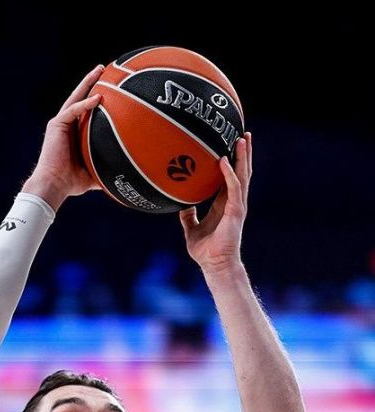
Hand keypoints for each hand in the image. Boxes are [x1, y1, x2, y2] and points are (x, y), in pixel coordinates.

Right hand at [22, 64, 103, 210]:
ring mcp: (60, 123)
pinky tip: (98, 97)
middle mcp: (66, 125)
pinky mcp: (56, 125)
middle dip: (92, 82)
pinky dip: (85, 103)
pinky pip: (73, 110)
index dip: (96, 97)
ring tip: (100, 70)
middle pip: (80, 98)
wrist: (54, 185)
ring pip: (75, 98)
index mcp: (74, 133)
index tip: (111, 88)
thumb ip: (107, 167)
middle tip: (104, 69)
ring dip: (87, 83)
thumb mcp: (94, 172)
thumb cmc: (71, 182)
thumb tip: (127, 175)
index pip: (86, 110)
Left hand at [179, 131, 251, 274]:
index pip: (230, 178)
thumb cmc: (204, 250)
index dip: (232, 162)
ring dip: (243, 157)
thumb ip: (188, 216)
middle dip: (243, 153)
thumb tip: (181, 205)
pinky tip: (224, 161)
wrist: (214, 264)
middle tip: (242, 133)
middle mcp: (233, 201)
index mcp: (224, 204)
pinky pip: (233, 188)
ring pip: (243, 175)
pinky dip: (229, 174)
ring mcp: (237, 205)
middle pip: (241, 172)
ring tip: (242, 139)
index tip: (230, 145)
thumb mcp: (191, 229)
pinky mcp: (236, 211)